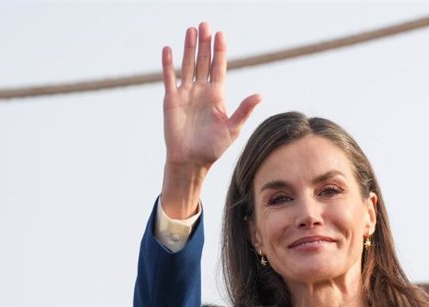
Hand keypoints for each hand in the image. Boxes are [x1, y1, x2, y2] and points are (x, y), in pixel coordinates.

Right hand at [161, 22, 260, 216]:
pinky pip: (169, 78)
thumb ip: (244, 110)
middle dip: (204, 43)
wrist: (192, 161)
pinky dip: (168, 64)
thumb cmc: (213, 148)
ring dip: (189, 48)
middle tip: (205, 24)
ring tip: (191, 30)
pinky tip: (169, 50)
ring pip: (188, 65)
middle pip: (203, 62)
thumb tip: (260, 95)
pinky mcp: (171, 100)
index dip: (220, 51)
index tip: (221, 33)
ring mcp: (186, 94)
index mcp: (217, 96)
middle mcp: (201, 91)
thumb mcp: (232, 128)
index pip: (219, 67)